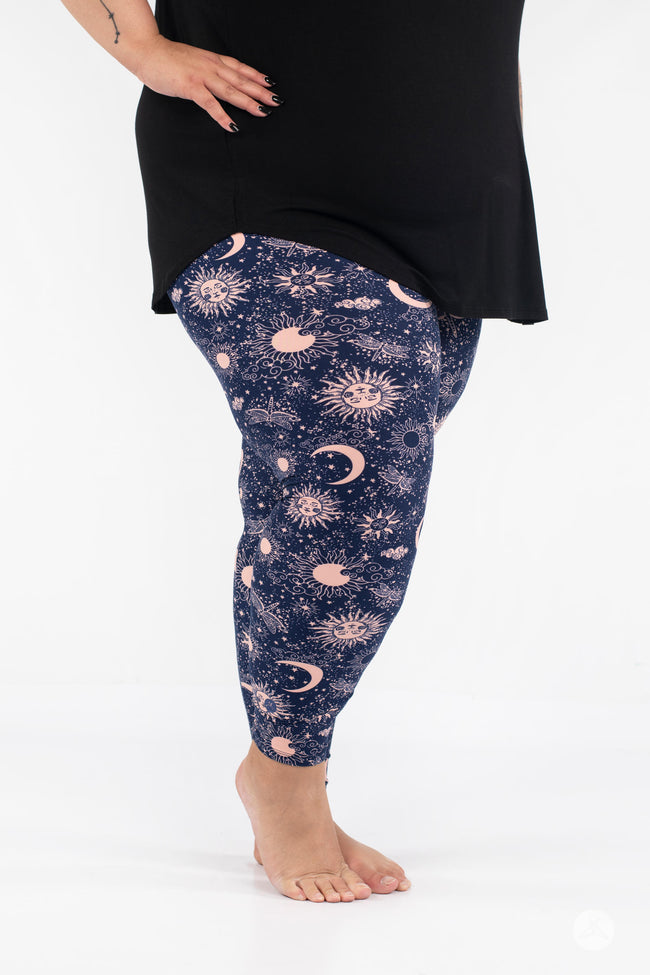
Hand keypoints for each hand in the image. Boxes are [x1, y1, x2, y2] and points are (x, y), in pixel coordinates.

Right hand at [135, 34, 282, 131]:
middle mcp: (211, 66)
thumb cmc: (167, 58)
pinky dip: (222, 116)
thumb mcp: (193, 60)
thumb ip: (206, 69)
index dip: (257, 76)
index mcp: (212, 59)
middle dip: (261, 91)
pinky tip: (232, 126)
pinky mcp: (190, 87)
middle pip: (241, 80)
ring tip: (263, 112)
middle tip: (277, 101)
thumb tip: (215, 80)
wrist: (147, 50)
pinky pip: (210, 104)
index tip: (271, 83)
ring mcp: (202, 76)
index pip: (240, 68)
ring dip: (248, 102)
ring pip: (231, 91)